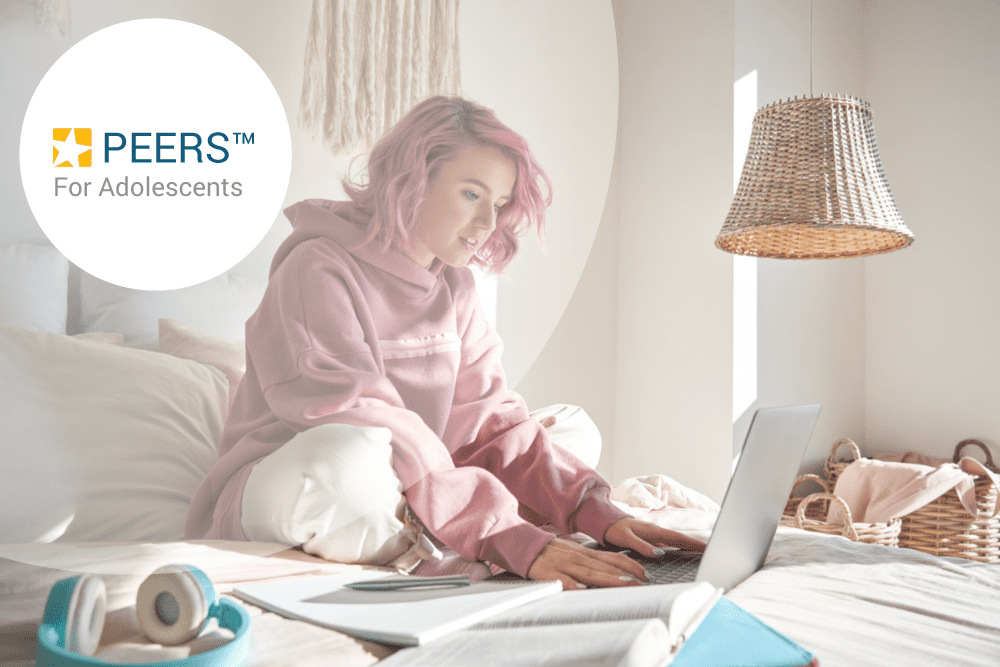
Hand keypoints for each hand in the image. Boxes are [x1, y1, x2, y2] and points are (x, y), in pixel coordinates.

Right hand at [526, 537, 650, 589]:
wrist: (523, 543)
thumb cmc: (550, 551)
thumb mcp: (573, 552)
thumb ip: (589, 560)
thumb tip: (609, 568)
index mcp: (584, 553)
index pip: (611, 557)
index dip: (629, 564)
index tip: (644, 572)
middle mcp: (578, 557)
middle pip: (605, 565)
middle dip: (625, 573)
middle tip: (643, 581)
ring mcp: (564, 565)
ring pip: (588, 572)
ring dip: (607, 578)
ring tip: (624, 584)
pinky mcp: (549, 574)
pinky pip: (562, 580)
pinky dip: (572, 584)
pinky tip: (581, 590)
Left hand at [603, 517, 706, 557]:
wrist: (605, 521)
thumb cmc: (614, 530)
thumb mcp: (626, 539)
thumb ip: (642, 546)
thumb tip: (659, 553)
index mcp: (654, 531)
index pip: (678, 538)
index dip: (693, 543)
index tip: (708, 547)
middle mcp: (657, 532)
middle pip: (681, 538)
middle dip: (697, 544)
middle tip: (713, 551)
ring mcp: (655, 534)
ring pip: (676, 540)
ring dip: (690, 544)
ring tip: (704, 551)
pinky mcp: (651, 537)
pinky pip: (669, 542)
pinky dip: (680, 545)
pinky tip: (683, 550)